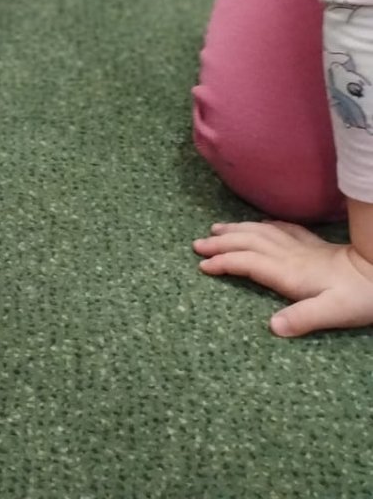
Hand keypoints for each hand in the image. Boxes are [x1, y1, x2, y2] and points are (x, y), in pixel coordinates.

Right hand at [194, 220, 372, 335]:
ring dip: (235, 230)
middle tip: (197, 245)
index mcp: (288, 272)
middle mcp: (287, 255)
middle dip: (220, 243)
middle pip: (247, 243)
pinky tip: (258, 225)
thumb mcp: (331, 312)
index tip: (202, 266)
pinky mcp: (310, 243)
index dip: (223, 263)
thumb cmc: (356, 298)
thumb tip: (272, 327)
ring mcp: (298, 246)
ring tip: (216, 229)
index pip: (247, 262)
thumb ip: (301, 318)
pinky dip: (261, 225)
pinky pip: (278, 228)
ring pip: (259, 232)